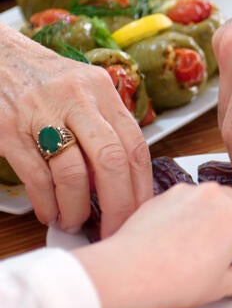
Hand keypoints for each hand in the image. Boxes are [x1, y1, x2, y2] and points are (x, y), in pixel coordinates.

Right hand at [0, 22, 152, 237]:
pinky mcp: (9, 128)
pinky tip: (50, 212)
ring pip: (73, 172)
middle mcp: (76, 99)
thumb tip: (122, 181)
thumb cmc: (47, 81)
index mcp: (102, 90)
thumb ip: (106, 127)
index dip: (141, 185)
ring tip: (75, 221)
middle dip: (118, 203)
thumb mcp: (85, 91)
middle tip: (115, 227)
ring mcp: (41, 113)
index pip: (135, 144)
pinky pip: (36, 176)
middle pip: (111, 159)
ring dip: (78, 207)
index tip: (142, 210)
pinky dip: (46, 202)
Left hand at [73, 182, 231, 307]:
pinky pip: (183, 202)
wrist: (129, 271)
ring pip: (208, 201)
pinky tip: (173, 239)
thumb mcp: (219, 287)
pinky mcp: (163, 194)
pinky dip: (184, 215)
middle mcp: (216, 195)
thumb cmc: (176, 278)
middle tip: (220, 251)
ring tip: (195, 245)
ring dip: (209, 216)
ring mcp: (188, 191)